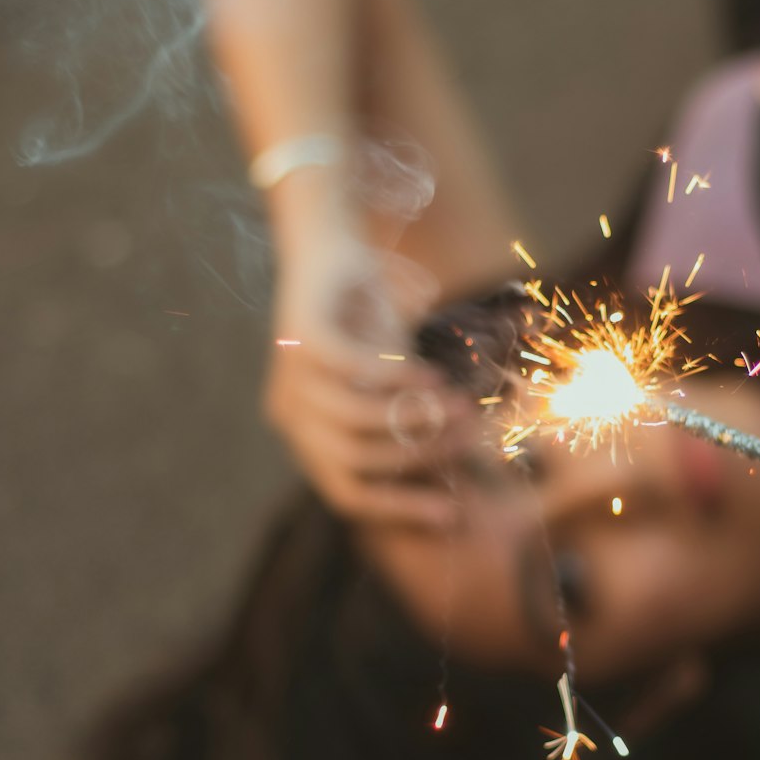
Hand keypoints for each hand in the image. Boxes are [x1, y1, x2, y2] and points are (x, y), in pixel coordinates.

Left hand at [264, 231, 475, 526]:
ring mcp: (289, 376)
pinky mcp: (298, 334)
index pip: (348, 492)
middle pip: (353, 461)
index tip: (452, 513)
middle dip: (418, 454)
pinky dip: (395, 375)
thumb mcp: (391, 381)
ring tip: (461, 405)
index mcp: (309, 435)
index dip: (399, 507)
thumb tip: (459, 462)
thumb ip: (409, 418)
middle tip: (471, 437)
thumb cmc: (366, 319)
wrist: (328, 246)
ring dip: (414, 416)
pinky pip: (351, 369)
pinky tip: (430, 371)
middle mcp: (291, 414)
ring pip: (352, 420)